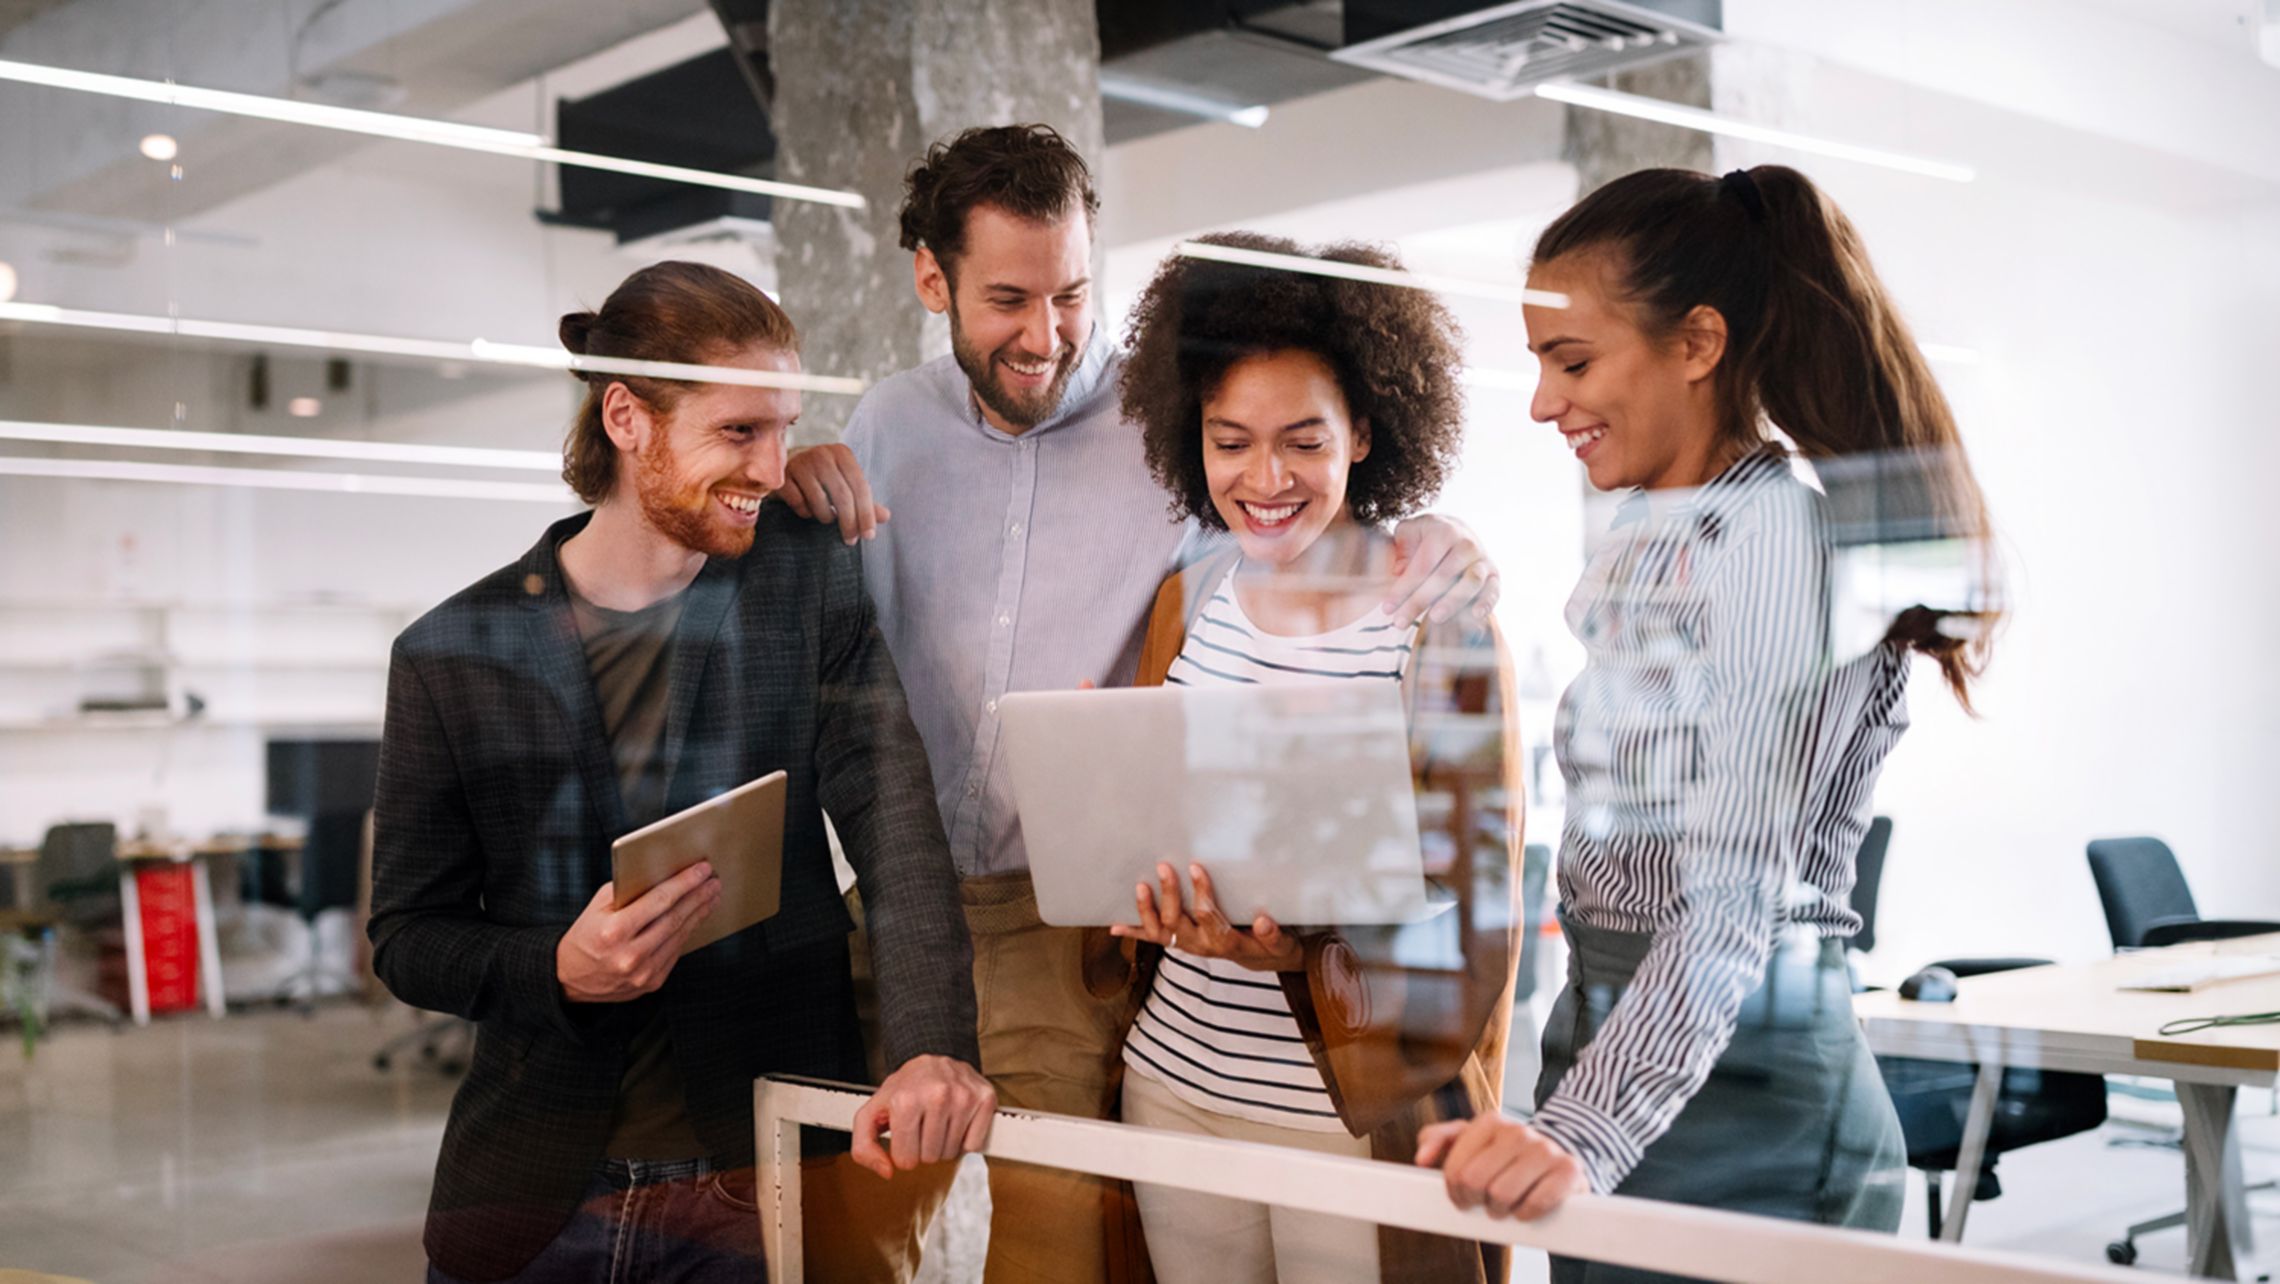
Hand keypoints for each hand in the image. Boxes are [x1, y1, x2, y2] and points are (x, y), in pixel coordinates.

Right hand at [553, 863, 720, 1002]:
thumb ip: (629, 890)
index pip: (659, 901)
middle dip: (698, 896)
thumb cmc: (586, 933)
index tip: (703, 869)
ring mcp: (643, 973)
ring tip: (711, 895)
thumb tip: (666, 873)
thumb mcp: (598, 906)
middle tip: (714, 880)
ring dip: (699, 913)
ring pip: (680, 936)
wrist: (570, 977)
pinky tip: (697, 917)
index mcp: (614, 932)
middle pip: (675, 918)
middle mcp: (630, 955)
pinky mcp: (651, 983)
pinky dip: (688, 932)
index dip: (685, 883)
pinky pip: (676, 952)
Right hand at [777, 443, 891, 545]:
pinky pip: (798, 502)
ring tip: (826, 518)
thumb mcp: (846, 485)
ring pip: (819, 500)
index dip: (866, 513)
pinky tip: (807, 510)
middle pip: (842, 495)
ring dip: (825, 517)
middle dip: (849, 522)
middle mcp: (822, 453)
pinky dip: (805, 512)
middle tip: (850, 540)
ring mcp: (800, 462)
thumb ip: (864, 501)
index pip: (860, 487)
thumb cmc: (823, 479)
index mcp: (842, 453)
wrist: (787, 466)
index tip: (869, 536)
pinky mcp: (783, 475)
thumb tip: (886, 516)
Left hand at [849, 1054, 995, 1177]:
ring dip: (944, 1143)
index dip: (903, 1152)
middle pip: (930, 1158)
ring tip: (938, 1121)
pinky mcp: (985, 1098)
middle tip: (923, 1125)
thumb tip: (887, 1171)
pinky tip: (956, 1120)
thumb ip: (863, 1148)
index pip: (906, 1160)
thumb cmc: (903, 1090)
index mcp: (905, 1100)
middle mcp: (937, 1095)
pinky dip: (965, 1139)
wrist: (932, 1061)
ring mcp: (964, 1096)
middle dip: (924, 1148)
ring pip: (952, 1153)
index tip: (905, 1134)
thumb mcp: (871, 1114)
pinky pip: (974, 1145)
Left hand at [1109, 862, 1301, 972]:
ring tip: (1140, 887)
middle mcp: (1200, 946)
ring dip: (1147, 911)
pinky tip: (1115, 925)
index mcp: (1224, 942)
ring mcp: (1186, 945)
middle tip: (1163, 867)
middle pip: (1177, 923)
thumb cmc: (1269, 945)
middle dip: (1169, 895)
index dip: (1201, 892)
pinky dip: (1133, 933)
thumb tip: (1264, 921)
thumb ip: (1273, 935)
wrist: (1258, 959)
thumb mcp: (1280, 943)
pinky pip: (1153, 939)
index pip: (1208, 916)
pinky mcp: (1178, 943)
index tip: (1196, 866)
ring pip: (1160, 932)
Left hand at [1385, 514, 1499, 626]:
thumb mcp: (1408, 533)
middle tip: (1400, 622)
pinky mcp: (1494, 576)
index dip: (1402, 588)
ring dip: (1452, 602)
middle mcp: (1466, 544)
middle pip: (1442, 577)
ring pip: (1469, 583)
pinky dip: (1486, 603)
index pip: (1421, 565)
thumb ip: (1400, 549)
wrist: (1458, 532)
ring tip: (1433, 618)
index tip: (1387, 608)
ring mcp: (1482, 560)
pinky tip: (1475, 616)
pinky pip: (1493, 590)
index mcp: (1443, 531)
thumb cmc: (1426, 537)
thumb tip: (1398, 572)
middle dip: (1419, 601)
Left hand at [1415, 1115, 1588, 1219]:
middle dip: (1476, 1201)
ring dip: (1501, 1210)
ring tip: (1505, 1205)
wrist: (1556, 1158)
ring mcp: (1545, 1149)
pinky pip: (1536, 1202)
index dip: (1454, 1191)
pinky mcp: (1568, 1170)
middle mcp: (1517, 1131)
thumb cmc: (1504, 1156)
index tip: (1461, 1197)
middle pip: (1476, 1182)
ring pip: (1503, 1194)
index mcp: (1489, 1122)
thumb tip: (1422, 1159)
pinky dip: (1526, 1213)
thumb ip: (1438, 1141)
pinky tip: (1525, 1209)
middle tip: (1483, 1202)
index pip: (1456, 1168)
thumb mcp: (1468, 1141)